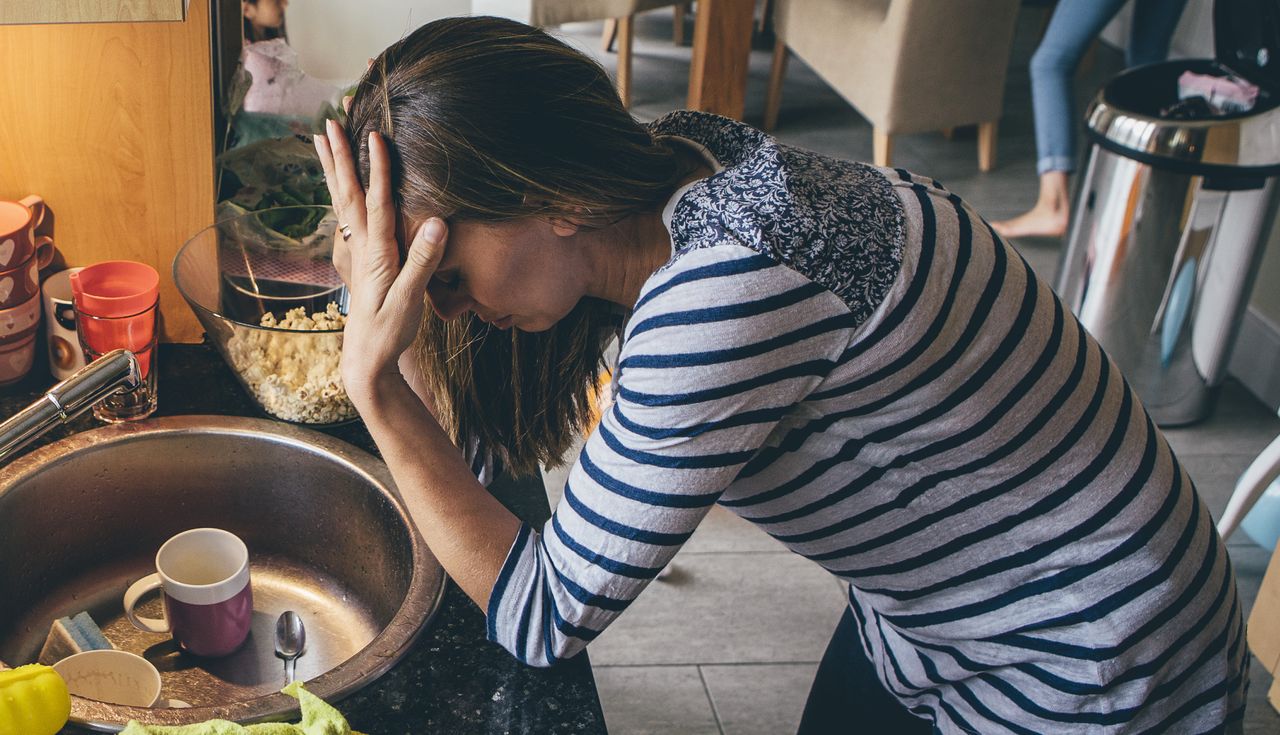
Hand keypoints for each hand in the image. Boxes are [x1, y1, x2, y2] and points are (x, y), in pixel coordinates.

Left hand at [314, 119, 446, 406]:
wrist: (367, 359)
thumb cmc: (390, 331)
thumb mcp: (411, 300)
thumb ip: (423, 261)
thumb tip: (438, 222)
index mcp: (377, 252)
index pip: (376, 202)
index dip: (377, 169)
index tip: (375, 136)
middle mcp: (362, 246)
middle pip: (347, 193)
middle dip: (340, 157)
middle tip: (331, 122)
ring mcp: (358, 251)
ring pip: (341, 200)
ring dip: (333, 168)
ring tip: (322, 139)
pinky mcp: (359, 259)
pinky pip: (346, 216)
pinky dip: (340, 191)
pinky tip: (336, 182)